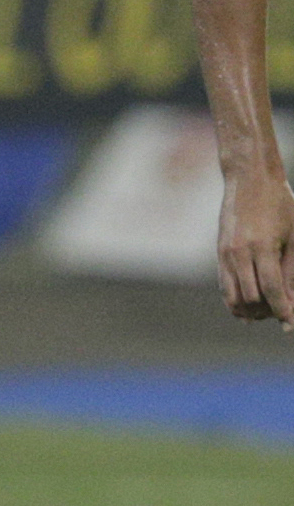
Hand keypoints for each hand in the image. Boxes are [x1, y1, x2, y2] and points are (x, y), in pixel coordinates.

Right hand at [217, 170, 293, 328]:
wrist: (248, 180)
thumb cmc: (280, 204)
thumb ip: (292, 269)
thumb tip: (291, 299)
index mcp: (262, 247)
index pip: (272, 290)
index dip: (283, 311)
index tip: (290, 325)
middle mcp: (239, 253)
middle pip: (251, 299)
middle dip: (268, 312)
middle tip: (283, 315)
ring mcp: (225, 254)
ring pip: (233, 298)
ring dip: (250, 311)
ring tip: (266, 312)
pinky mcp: (219, 254)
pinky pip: (225, 286)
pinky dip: (236, 301)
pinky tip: (249, 307)